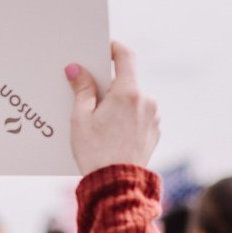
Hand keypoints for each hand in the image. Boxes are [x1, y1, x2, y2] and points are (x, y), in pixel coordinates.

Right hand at [64, 41, 159, 174]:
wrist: (117, 185)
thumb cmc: (96, 152)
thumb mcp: (81, 119)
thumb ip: (82, 90)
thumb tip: (77, 69)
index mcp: (128, 93)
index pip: (126, 56)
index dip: (114, 47)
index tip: (104, 47)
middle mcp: (146, 101)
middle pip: (127, 81)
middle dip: (110, 85)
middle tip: (90, 94)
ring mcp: (153, 117)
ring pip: (133, 100)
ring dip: (118, 103)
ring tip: (99, 120)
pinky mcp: (154, 132)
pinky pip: (139, 116)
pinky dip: (127, 117)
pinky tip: (111, 133)